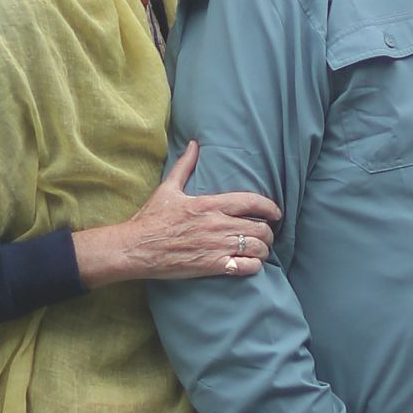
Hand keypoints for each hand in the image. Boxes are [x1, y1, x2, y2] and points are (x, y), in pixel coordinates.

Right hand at [75, 142, 280, 285]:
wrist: (136, 248)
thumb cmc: (151, 219)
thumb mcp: (168, 189)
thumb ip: (185, 166)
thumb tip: (193, 144)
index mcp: (210, 204)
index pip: (252, 202)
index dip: (270, 207)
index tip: (276, 213)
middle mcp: (218, 225)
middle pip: (261, 228)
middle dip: (268, 232)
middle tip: (265, 235)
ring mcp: (217, 246)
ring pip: (258, 248)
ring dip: (263, 250)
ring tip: (259, 251)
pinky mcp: (213, 266)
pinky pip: (246, 268)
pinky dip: (253, 266)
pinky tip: (249, 265)